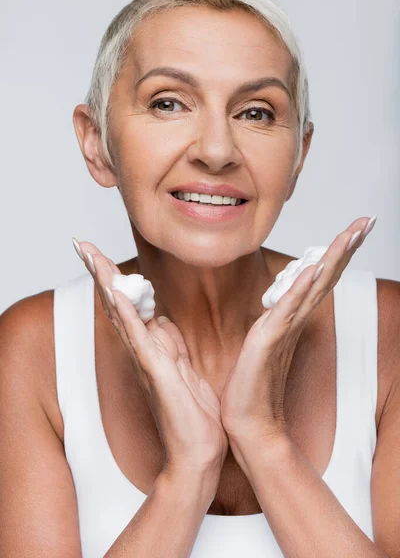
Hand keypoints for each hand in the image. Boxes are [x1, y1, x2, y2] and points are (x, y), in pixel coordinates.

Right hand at [72, 240, 228, 480]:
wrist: (198, 454)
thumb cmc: (192, 416)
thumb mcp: (185, 370)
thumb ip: (172, 345)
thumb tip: (161, 322)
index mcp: (152, 349)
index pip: (128, 306)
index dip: (114, 278)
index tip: (98, 254)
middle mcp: (143, 352)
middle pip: (116, 304)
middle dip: (100, 273)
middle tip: (81, 244)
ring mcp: (147, 362)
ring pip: (122, 315)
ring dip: (107, 284)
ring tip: (91, 256)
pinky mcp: (157, 375)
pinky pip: (140, 340)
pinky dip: (128, 316)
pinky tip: (117, 295)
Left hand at [219, 216, 376, 456]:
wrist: (248, 422)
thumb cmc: (252, 385)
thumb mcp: (262, 344)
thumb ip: (273, 324)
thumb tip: (277, 309)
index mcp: (292, 319)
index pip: (320, 279)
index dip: (337, 254)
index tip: (353, 230)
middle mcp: (293, 320)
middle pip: (326, 276)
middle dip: (345, 247)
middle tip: (366, 222)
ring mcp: (284, 328)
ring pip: (314, 286)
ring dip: (332, 259)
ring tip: (350, 234)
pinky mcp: (269, 338)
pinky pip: (288, 308)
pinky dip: (302, 288)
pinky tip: (313, 269)